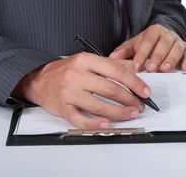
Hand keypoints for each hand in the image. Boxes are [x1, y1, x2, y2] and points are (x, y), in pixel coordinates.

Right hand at [13, 54, 150, 128]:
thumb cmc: (68, 70)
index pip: (116, 71)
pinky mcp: (62, 108)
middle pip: (110, 89)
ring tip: (130, 114)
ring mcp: (68, 92)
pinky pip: (79, 119)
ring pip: (98, 105)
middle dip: (129, 99)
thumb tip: (135, 68)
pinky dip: (94, 123)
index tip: (145, 91)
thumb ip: (112, 63)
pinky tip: (106, 124)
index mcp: (87, 60)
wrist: (39, 80)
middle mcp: (77, 75)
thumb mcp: (89, 60)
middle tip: (140, 106)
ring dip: (118, 112)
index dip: (134, 83)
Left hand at [110, 24, 185, 72]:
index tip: (136, 66)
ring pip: (177, 48)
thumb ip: (124, 51)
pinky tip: (185, 68)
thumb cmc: (148, 44)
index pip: (148, 41)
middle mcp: (168, 35)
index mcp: (154, 31)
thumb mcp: (135, 45)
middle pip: (164, 43)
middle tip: (151, 69)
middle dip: (157, 57)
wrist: (164, 37)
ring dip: (171, 59)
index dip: (142, 53)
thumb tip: (111, 58)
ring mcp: (178, 41)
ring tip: (165, 69)